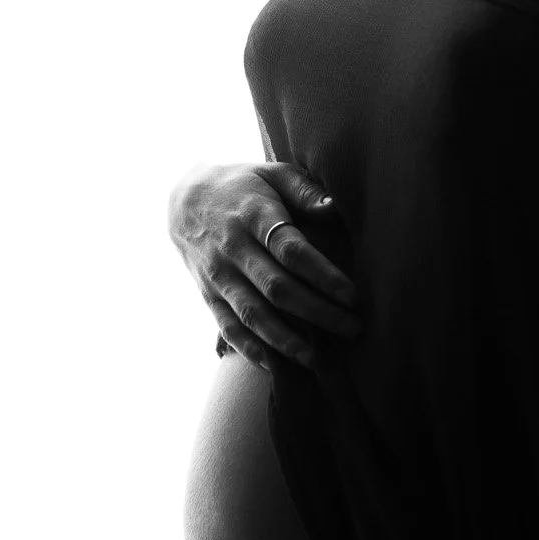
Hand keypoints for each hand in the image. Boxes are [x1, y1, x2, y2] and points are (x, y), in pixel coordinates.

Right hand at [167, 160, 362, 373]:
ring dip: (287, 340)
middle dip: (318, 313)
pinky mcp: (208, 296)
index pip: (292, 251)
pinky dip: (251, 350)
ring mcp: (218, 276)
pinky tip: (276, 366)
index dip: (324, 275)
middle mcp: (233, 249)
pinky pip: (229, 328)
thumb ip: (304, 190)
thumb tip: (334, 208)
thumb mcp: (272, 173)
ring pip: (253, 314)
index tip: (353, 295)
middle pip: (277, 288)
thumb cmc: (243, 185)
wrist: (184, 200)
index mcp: (253, 215)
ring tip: (319, 359)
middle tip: (354, 328)